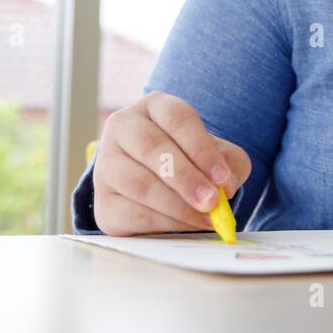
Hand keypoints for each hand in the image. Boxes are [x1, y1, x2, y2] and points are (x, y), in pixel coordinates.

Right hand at [92, 91, 252, 235]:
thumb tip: (226, 186)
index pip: (177, 118)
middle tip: (213, 202)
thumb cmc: (192, 159)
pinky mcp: (103, 201)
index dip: (201, 148)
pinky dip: (165, 223)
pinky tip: (187, 225)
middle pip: (153, 148)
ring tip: (206, 218)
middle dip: (186, 178)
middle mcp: (123, 128)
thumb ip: (229, 163)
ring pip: (140, 183)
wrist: (159, 183)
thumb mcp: (218, 153)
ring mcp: (106, 164)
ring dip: (177, 205)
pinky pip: (132, 213)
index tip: (222, 178)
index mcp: (154, 106)